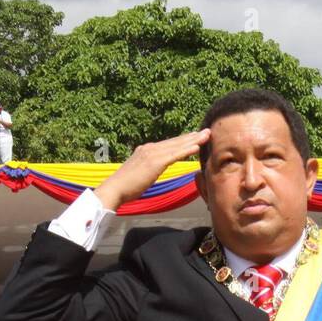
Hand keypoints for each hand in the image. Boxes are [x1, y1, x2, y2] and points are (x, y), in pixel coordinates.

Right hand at [94, 129, 210, 211]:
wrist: (114, 188)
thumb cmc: (125, 186)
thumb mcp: (139, 173)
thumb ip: (148, 169)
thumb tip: (152, 170)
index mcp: (146, 150)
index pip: (168, 144)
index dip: (183, 140)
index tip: (195, 136)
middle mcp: (150, 148)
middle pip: (175, 141)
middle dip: (192, 136)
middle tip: (206, 131)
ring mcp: (152, 154)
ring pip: (177, 145)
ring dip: (193, 139)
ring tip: (207, 135)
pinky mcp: (155, 162)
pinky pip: (174, 155)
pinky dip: (186, 150)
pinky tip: (197, 146)